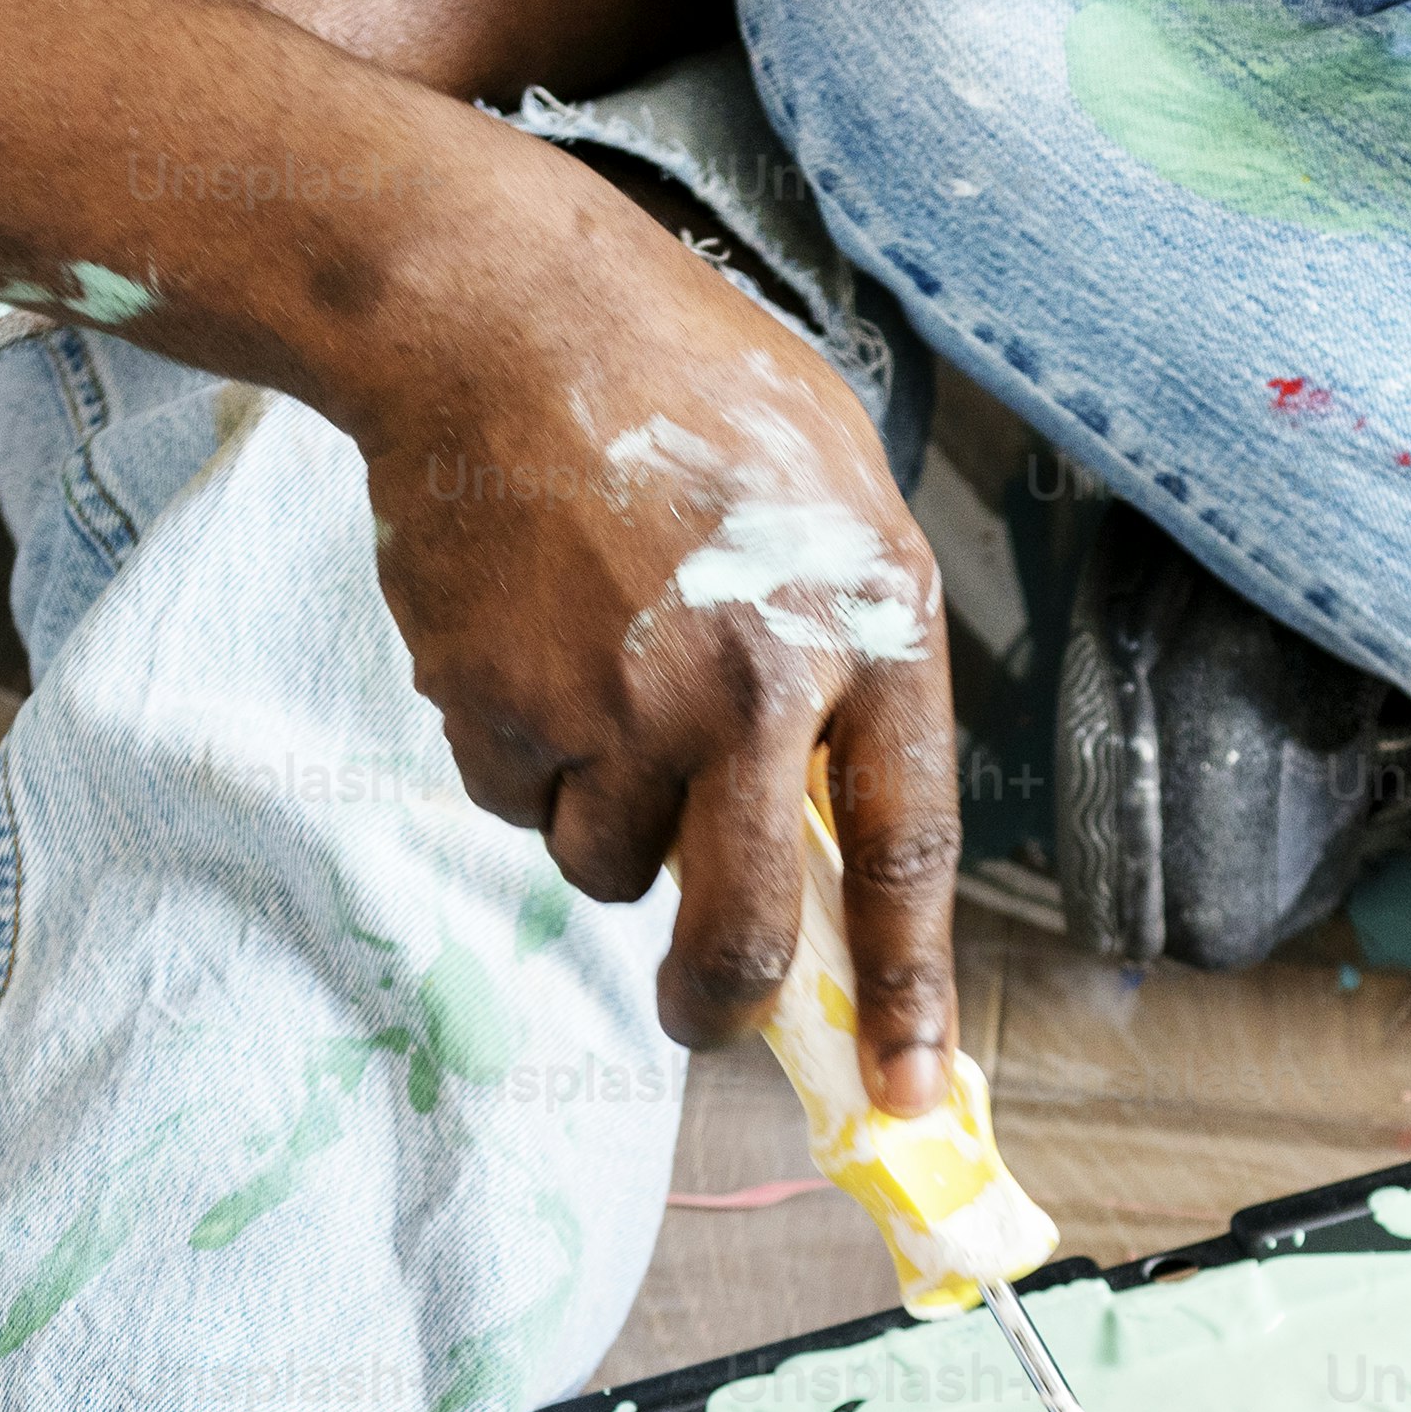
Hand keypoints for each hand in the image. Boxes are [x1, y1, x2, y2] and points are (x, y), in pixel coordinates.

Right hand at [346, 180, 959, 1104]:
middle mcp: (752, 687)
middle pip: (744, 929)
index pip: (908, 853)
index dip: (911, 991)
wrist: (499, 315)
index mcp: (865, 628)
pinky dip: (518, 752)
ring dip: (601, 816)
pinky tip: (525, 637)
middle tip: (705, 1013)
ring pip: (609, 864)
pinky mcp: (501, 706)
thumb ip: (847, 655)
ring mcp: (619, 706)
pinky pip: (516, 799)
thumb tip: (828, 828)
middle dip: (721, 1002)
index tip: (911, 1096)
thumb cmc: (683, 389)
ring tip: (596, 675)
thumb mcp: (831, 495)